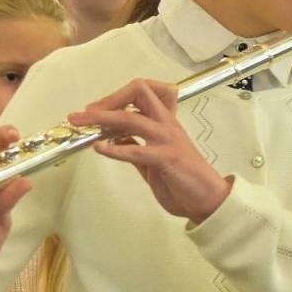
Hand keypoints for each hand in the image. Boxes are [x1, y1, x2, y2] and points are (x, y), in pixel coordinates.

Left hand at [68, 79, 230, 224]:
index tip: (98, 108)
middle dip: (108, 98)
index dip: (118, 95)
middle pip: (138, 92)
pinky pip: (135, 149)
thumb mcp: (154, 159)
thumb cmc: (185, 181)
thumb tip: (114, 137)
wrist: (209, 200)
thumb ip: (136, 145)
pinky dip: (114, 148)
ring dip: (102, 118)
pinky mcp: (166, 158)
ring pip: (131, 118)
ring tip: (82, 123)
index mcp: (165, 122)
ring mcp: (166, 139)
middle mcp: (166, 124)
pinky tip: (99, 149)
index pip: (145, 91)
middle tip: (85, 112)